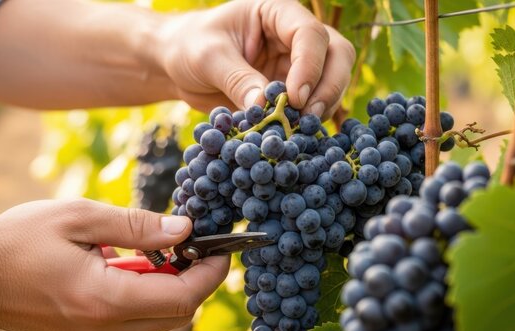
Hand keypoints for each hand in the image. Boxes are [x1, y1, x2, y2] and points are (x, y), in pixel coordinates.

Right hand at [0, 199, 228, 330]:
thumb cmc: (16, 240)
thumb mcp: (80, 217)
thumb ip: (138, 226)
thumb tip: (185, 228)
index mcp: (103, 299)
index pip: (182, 297)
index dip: (210, 273)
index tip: (221, 247)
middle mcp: (102, 330)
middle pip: (176, 314)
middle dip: (197, 281)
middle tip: (196, 245)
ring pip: (156, 321)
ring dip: (171, 288)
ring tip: (163, 251)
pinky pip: (132, 321)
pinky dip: (146, 295)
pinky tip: (133, 266)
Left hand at [158, 0, 355, 117]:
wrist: (177, 65)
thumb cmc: (188, 47)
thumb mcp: (208, 58)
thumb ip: (238, 79)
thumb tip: (264, 108)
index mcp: (276, 11)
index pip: (309, 33)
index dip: (310, 65)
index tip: (295, 97)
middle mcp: (293, 33)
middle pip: (337, 53)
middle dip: (330, 85)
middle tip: (310, 116)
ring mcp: (296, 61)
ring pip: (334, 78)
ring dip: (326, 104)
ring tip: (302, 128)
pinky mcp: (292, 88)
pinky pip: (315, 102)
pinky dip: (312, 118)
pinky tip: (300, 133)